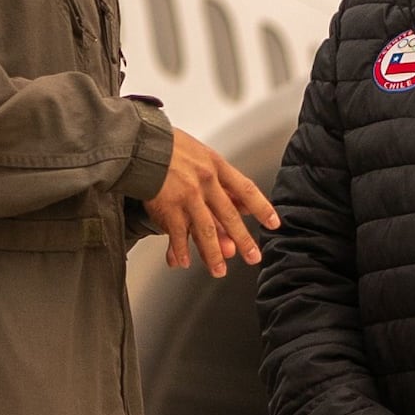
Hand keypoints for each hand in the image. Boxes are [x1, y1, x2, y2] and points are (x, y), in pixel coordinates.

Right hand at [143, 136, 274, 276]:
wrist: (140, 144)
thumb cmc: (168, 147)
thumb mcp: (201, 154)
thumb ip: (220, 178)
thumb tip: (242, 202)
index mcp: (215, 166)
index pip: (246, 188)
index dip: (261, 207)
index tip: (274, 223)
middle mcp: (205, 181)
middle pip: (229, 215)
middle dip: (243, 239)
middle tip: (253, 257)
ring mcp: (187, 195)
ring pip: (206, 229)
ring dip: (213, 253)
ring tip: (218, 270)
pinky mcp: (168, 206)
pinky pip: (178, 233)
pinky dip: (181, 249)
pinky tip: (184, 261)